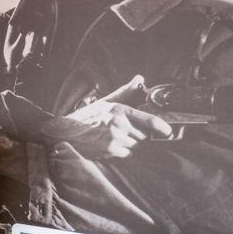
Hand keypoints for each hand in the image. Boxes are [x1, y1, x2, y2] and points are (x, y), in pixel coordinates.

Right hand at [60, 78, 176, 159]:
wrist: (64, 132)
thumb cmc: (87, 116)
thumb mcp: (106, 101)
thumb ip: (125, 92)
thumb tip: (140, 79)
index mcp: (120, 110)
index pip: (150, 120)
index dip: (163, 128)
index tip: (168, 132)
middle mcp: (119, 124)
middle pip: (144, 136)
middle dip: (142, 136)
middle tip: (132, 134)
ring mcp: (114, 139)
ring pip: (137, 146)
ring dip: (133, 145)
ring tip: (120, 139)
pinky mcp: (109, 151)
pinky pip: (127, 155)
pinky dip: (124, 152)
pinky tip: (114, 146)